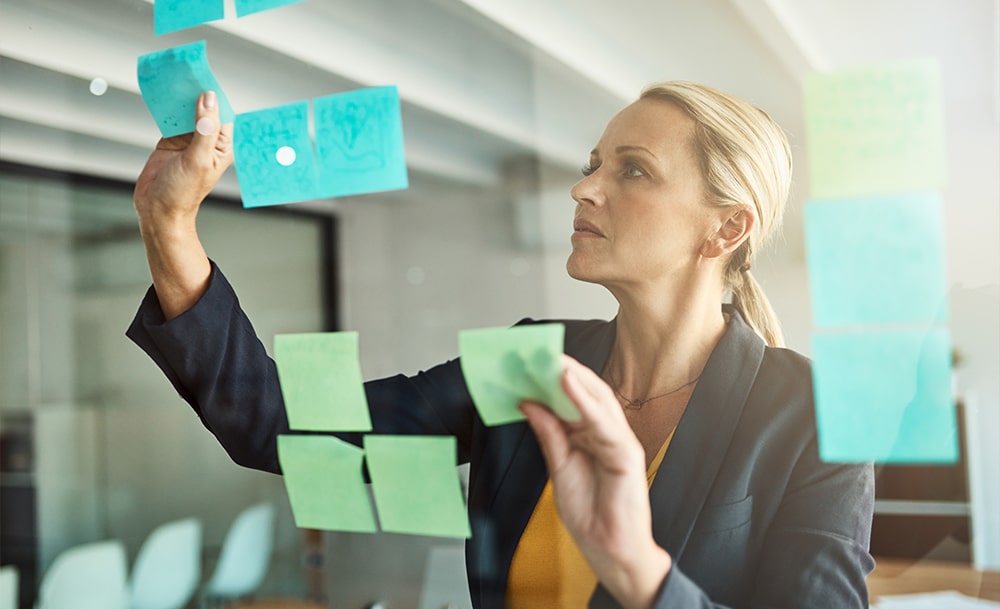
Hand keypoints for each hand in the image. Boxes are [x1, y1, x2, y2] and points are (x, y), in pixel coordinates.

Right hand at [133, 91, 231, 319]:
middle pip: (204, 108)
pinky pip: (169, 117)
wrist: (158, 210)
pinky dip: (164, 105)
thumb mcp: (197, 160)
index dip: (215, 95)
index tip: (205, 75)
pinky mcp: (170, 140)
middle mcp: (207, 140)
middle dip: (197, 91)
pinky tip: (160, 90)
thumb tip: (209, 100)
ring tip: (173, 74)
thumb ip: (204, 130)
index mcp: (222, 146)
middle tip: (187, 68)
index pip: (223, 113)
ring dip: (180, 96)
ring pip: (186, 110)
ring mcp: (188, 139)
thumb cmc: (183, 192)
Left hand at [520, 355, 671, 608]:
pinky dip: (585, 401)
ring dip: (573, 377)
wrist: (609, 550)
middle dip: (561, 370)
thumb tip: (529, 403)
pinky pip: (604, 422)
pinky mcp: (627, 454)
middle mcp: (607, 433)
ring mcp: (619, 441)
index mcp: (591, 436)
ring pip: (597, 400)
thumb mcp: (559, 467)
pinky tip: (566, 384)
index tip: (527, 362)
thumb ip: (549, 434)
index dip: (551, 378)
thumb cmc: (590, 513)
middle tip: (535, 352)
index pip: (572, 398)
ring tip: (549, 359)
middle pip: (586, 393)